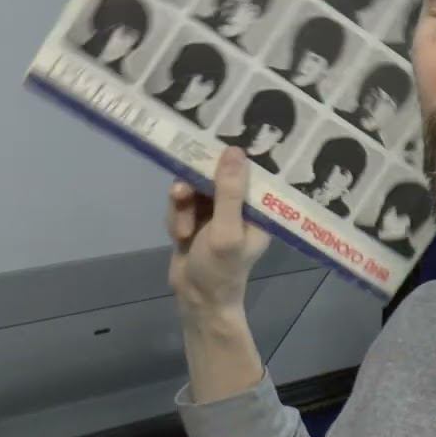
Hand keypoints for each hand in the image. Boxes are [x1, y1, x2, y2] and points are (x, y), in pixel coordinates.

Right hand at [167, 147, 270, 321]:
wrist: (194, 300)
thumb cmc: (220, 270)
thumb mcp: (226, 231)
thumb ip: (229, 192)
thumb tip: (234, 151)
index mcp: (259, 207)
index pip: (252, 170)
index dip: (235, 154)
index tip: (218, 136)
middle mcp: (240, 205)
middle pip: (216, 173)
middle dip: (196, 185)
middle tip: (184, 191)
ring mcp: (216, 210)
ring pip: (193, 186)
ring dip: (183, 207)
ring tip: (182, 230)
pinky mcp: (194, 217)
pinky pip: (180, 202)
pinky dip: (175, 217)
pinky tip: (178, 236)